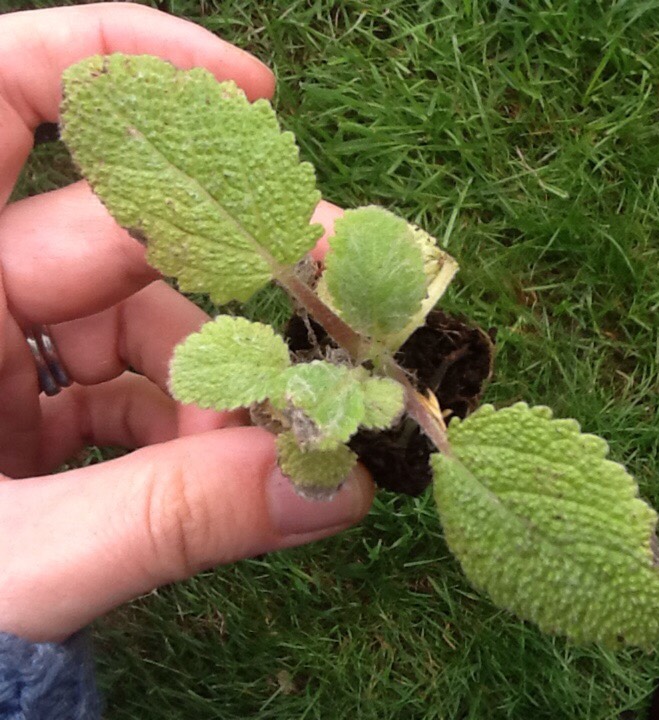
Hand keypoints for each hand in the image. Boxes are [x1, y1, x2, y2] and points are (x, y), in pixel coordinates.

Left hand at [0, 3, 372, 642]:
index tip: (256, 94)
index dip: (125, 61)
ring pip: (151, 324)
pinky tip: (235, 468)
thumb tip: (327, 487)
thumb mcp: (25, 560)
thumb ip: (170, 519)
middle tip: (347, 311)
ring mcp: (3, 343)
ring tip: (286, 447)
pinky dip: (198, 421)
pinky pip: (140, 381)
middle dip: (248, 275)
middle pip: (130, 238)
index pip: (3, 96)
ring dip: (229, 383)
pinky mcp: (36, 396)